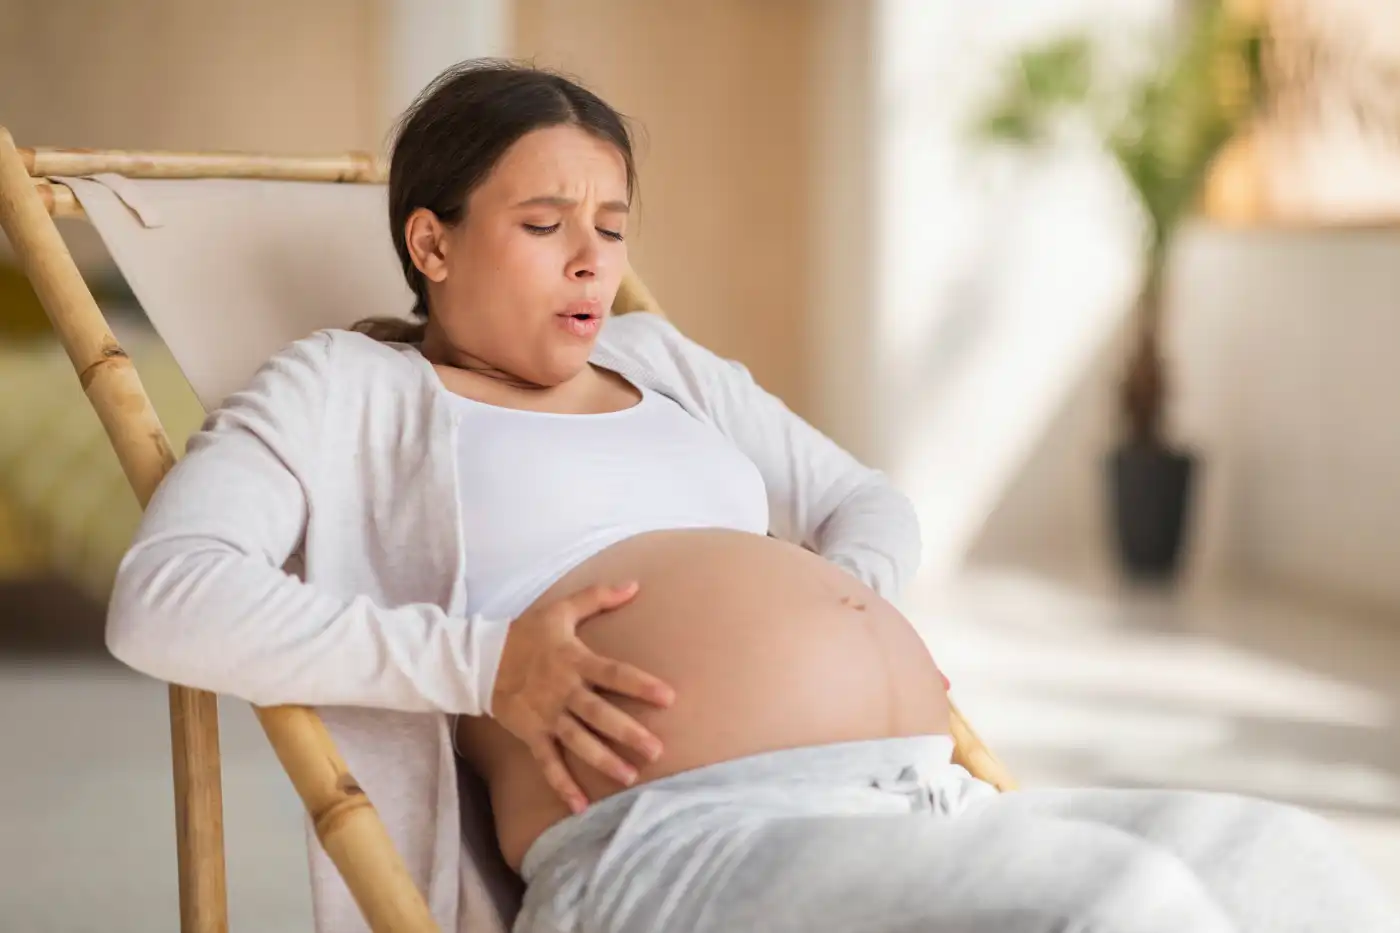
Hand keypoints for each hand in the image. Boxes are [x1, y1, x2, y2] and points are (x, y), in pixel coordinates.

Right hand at [490, 581, 675, 812]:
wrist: (478, 658)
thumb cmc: (526, 633)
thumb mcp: (560, 609)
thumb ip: (598, 597)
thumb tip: (635, 584)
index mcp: (573, 660)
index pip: (612, 673)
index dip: (640, 684)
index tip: (668, 697)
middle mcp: (562, 690)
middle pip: (599, 714)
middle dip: (627, 733)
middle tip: (657, 750)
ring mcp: (546, 715)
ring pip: (578, 742)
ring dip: (603, 760)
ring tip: (630, 777)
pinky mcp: (531, 733)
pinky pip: (548, 763)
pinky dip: (562, 785)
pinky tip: (581, 806)